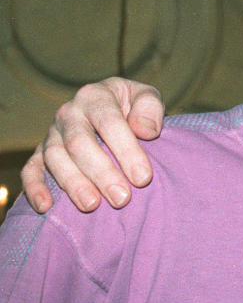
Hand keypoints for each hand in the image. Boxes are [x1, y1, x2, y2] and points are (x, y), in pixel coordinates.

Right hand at [21, 78, 165, 212]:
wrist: (113, 110)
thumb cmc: (134, 108)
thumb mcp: (147, 97)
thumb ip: (150, 108)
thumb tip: (145, 131)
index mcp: (95, 96)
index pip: (109, 122)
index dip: (126, 150)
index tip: (143, 177)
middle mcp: (69, 113)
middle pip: (79, 143)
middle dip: (101, 173)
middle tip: (121, 198)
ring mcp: (52, 134)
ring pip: (55, 158)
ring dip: (73, 184)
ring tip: (92, 205)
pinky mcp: (40, 153)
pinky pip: (31, 170)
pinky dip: (34, 188)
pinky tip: (45, 206)